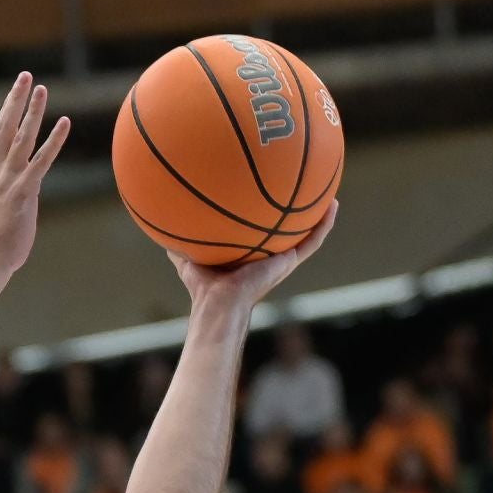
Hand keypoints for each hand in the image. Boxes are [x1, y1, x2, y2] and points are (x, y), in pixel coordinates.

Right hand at [0, 73, 71, 276]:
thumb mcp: (0, 203)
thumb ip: (10, 185)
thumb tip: (26, 177)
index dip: (7, 110)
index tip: (16, 90)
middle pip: (6, 126)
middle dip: (16, 99)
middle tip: (26, 76)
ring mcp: (8, 180)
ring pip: (22, 137)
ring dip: (33, 112)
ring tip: (42, 89)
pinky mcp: (24, 192)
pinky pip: (41, 161)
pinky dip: (54, 140)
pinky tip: (64, 123)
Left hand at [168, 202, 338, 309]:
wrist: (220, 304)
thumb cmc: (203, 287)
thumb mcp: (188, 255)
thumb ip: (178, 240)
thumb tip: (159, 222)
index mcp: (248, 253)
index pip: (259, 232)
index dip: (265, 216)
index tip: (269, 194)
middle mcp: (268, 256)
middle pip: (285, 230)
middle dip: (294, 211)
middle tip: (304, 187)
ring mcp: (281, 259)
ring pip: (305, 234)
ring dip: (319, 215)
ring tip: (330, 192)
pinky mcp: (288, 261)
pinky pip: (311, 242)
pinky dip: (324, 225)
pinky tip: (333, 205)